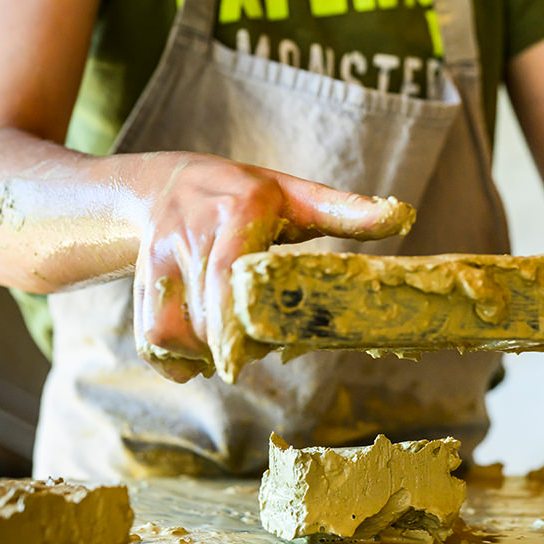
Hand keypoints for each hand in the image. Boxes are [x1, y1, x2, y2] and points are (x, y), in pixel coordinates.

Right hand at [134, 154, 414, 383]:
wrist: (164, 183)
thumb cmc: (243, 193)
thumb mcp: (294, 194)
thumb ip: (344, 209)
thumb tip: (403, 215)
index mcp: (237, 209)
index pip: (227, 274)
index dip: (232, 321)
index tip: (245, 357)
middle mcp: (190, 231)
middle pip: (199, 313)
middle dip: (225, 346)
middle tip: (249, 356)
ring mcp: (158, 258)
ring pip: (169, 329)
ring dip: (199, 355)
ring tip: (227, 353)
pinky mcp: (140, 282)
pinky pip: (148, 337)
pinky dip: (172, 360)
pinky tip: (196, 361)